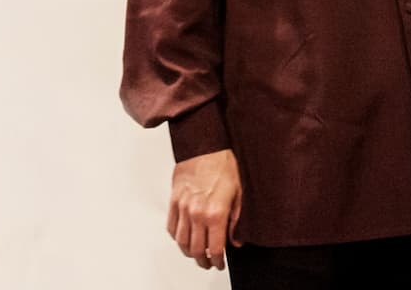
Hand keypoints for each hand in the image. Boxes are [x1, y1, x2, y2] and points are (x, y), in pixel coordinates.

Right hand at [167, 148, 242, 269]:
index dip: (218, 261)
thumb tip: (236, 241)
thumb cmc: (223, 165)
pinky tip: (184, 238)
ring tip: (196, 255)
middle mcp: (197, 213)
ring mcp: (183, 208)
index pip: (215, 248)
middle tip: (208, 263)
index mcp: (216, 213)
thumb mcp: (239, 193)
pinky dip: (176, 238)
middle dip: (203, 261)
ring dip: (189, 253)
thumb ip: (237, 221)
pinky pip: (171, 227)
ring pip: (181, 242)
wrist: (203, 145)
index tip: (219, 264)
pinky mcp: (174, 201)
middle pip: (196, 249)